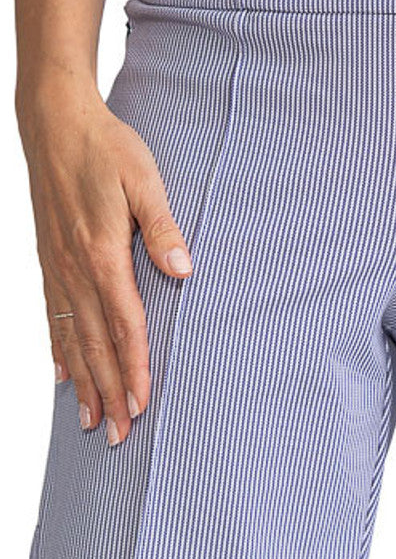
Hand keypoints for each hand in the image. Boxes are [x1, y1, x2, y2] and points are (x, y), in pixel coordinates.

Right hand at [18, 81, 192, 444]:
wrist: (54, 122)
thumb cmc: (105, 147)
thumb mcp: (143, 179)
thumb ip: (162, 227)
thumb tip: (183, 270)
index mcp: (103, 253)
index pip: (124, 324)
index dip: (134, 367)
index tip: (142, 403)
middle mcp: (75, 269)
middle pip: (96, 344)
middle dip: (110, 392)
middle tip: (119, 436)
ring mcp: (58, 267)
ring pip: (72, 338)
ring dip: (85, 383)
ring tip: (92, 421)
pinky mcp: (50, 260)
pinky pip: (54, 316)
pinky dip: (59, 351)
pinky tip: (63, 376)